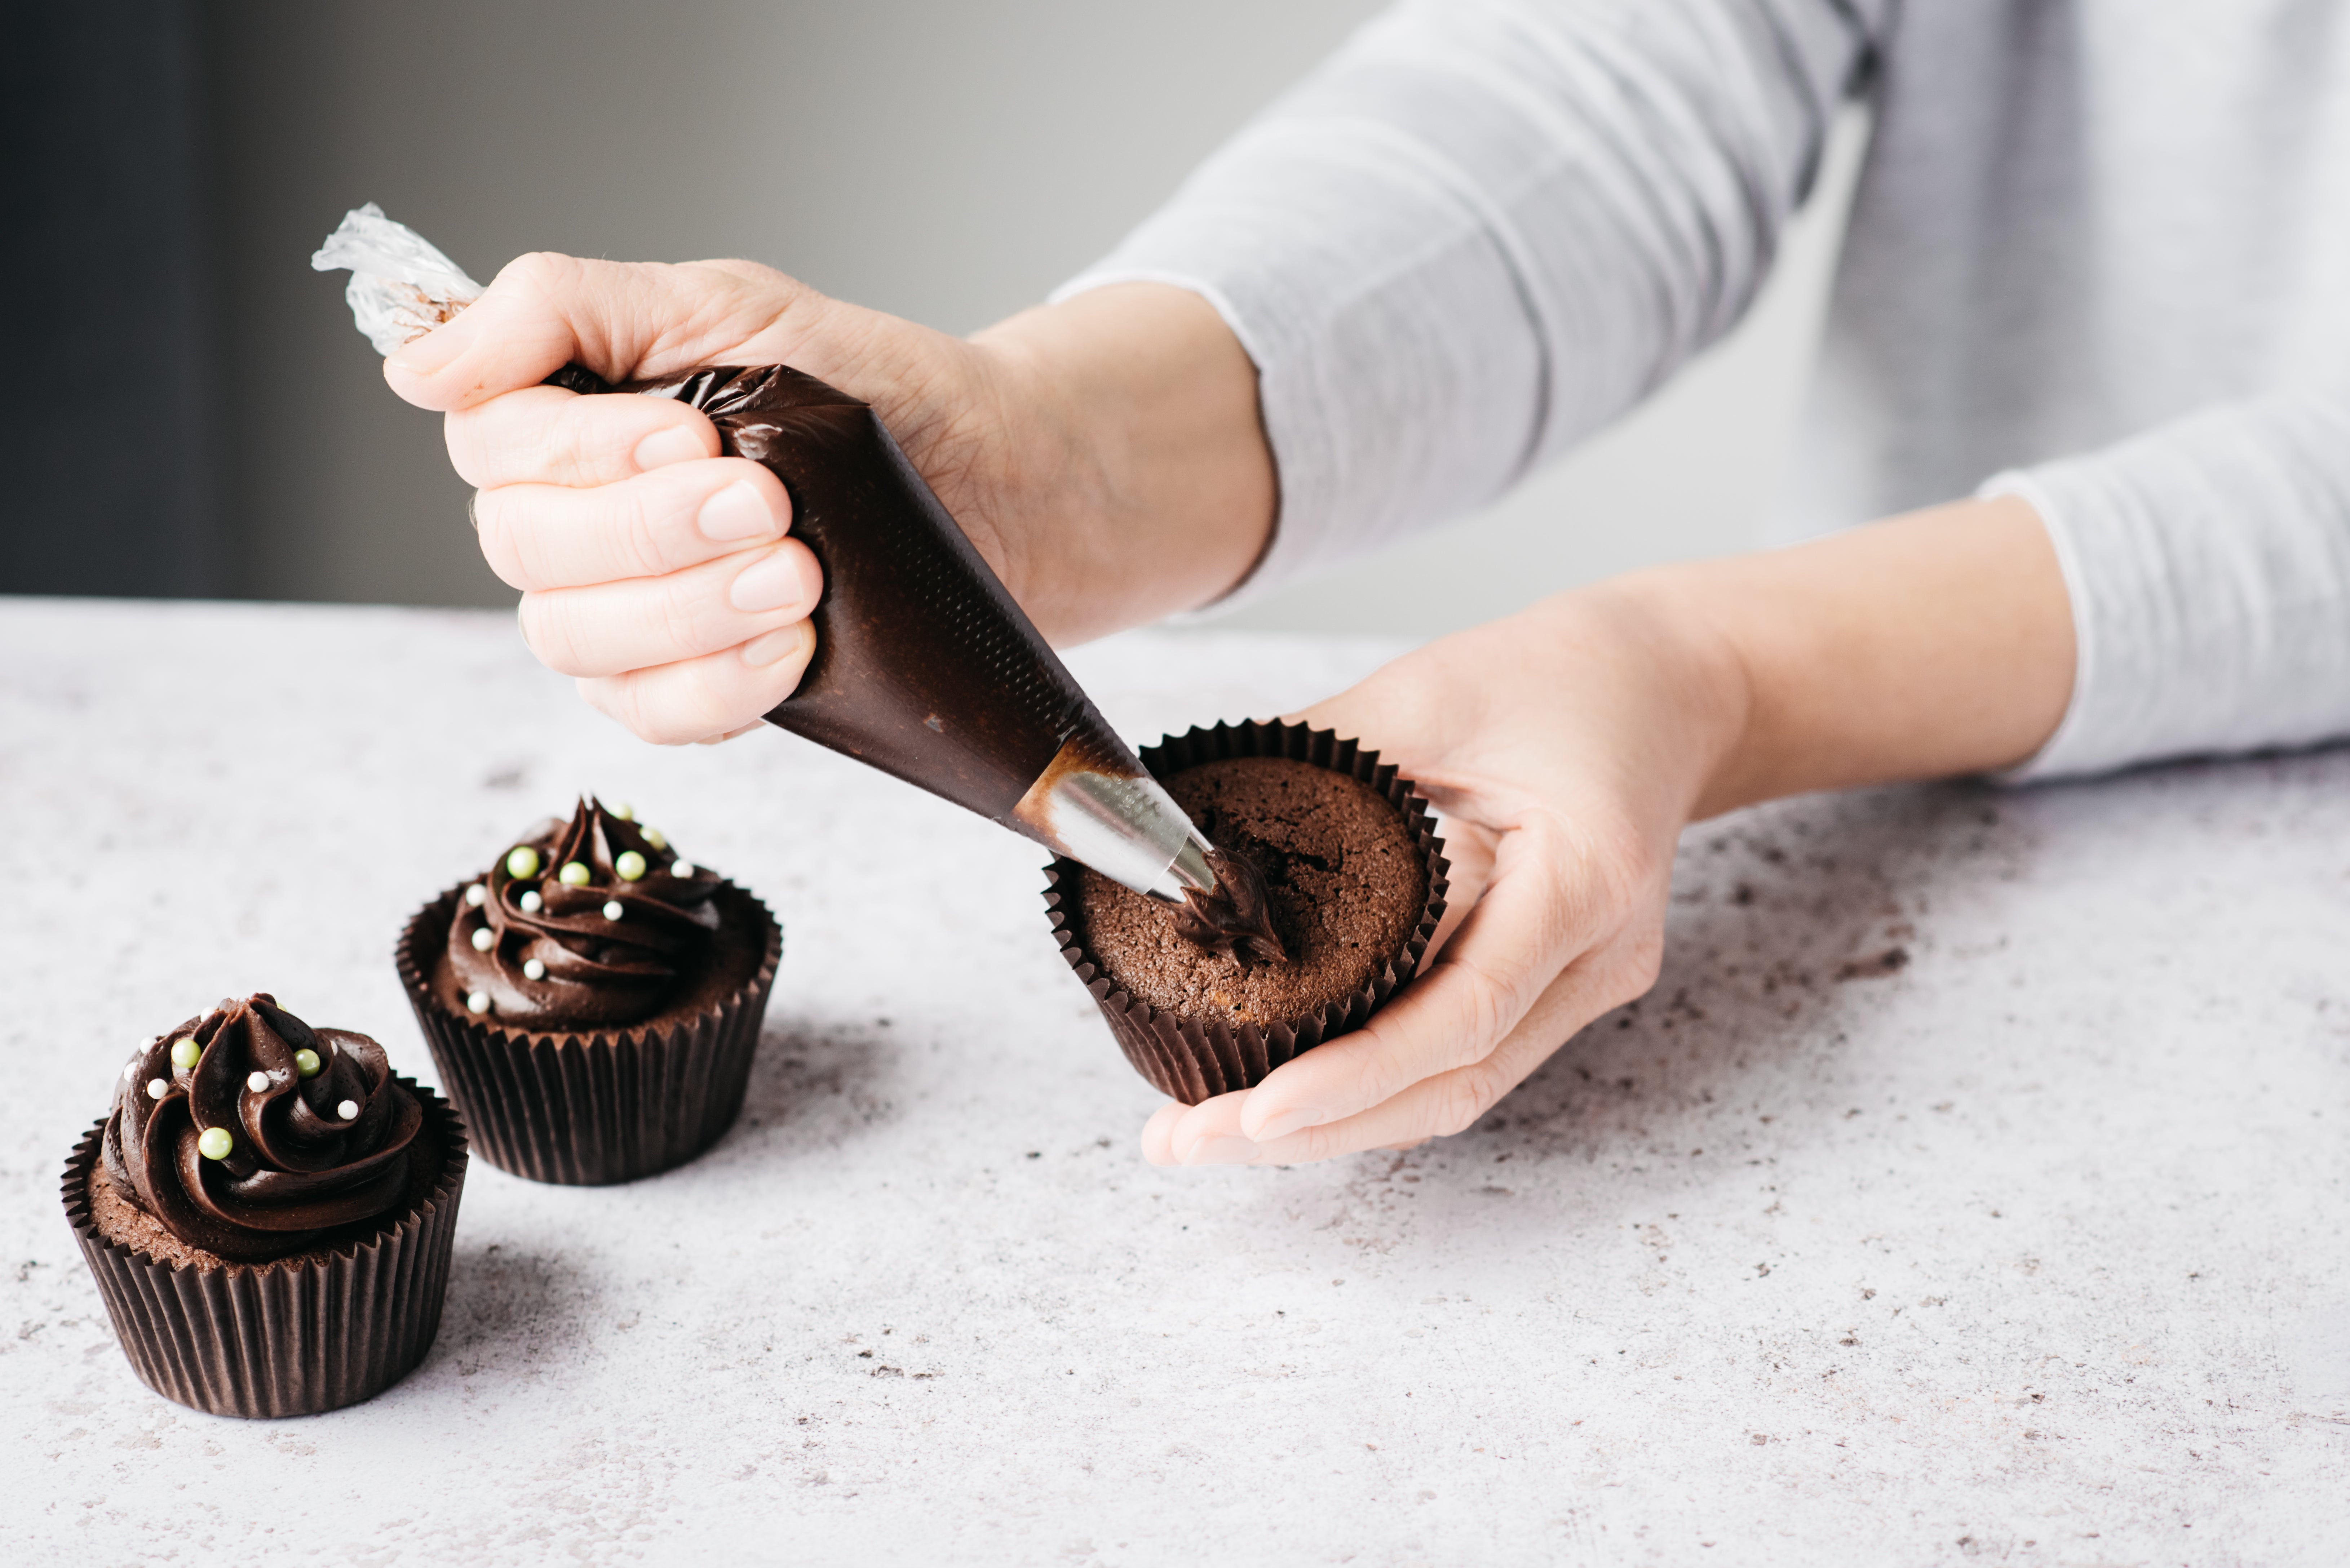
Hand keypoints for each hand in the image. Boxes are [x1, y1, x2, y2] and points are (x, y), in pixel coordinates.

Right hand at [383, 256, 1272, 742]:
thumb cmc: (860, 382)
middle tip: (771, 507)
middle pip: (528, 549)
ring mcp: (620, 615)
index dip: (581, 449)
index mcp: (563, 420)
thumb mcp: (722, 306)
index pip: (494, 444)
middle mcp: (571, 522)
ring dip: (690, 612)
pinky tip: (790, 650)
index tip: (694, 430)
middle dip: (653, 532)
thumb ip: (566, 310)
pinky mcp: (685, 687)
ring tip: (799, 577)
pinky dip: (717, 686)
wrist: (988, 477)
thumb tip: (421, 364)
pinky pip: (651, 714)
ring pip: (580, 641)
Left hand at [1138, 496, 2073, 1165]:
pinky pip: (1461, 1058)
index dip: (1355, 1073)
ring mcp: (1587, 982)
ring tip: (1209, 1135)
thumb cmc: (1563, 675)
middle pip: (1454, 1086)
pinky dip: (1372, 1084)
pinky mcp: (1560, 987)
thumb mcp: (1433, 692)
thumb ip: (1319, 752)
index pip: (1463, 1013)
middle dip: (1315, 1129)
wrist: (1667, 681)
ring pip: (1456, 1093)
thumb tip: (1189, 807)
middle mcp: (1600, 955)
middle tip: (1188, 1142)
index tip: (1255, 1108)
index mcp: (1587, 877)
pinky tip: (1283, 1087)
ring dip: (1334, 1125)